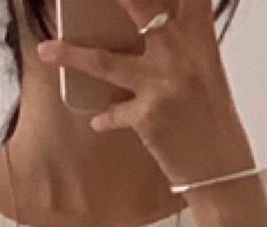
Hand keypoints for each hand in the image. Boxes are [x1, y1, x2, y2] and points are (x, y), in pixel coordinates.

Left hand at [37, 0, 253, 187]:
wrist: (220, 170)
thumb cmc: (211, 118)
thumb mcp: (205, 69)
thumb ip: (181, 40)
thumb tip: (150, 23)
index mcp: (199, 36)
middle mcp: (182, 53)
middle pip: (139, 7)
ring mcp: (163, 83)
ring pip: (105, 62)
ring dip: (71, 56)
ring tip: (46, 50)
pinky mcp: (148, 116)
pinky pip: (113, 113)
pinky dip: (105, 118)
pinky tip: (98, 121)